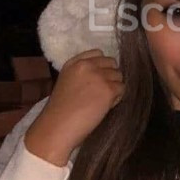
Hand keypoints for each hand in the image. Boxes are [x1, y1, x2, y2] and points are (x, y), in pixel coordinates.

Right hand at [24, 49, 124, 166]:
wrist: (58, 126)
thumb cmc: (60, 110)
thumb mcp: (66, 82)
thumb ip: (82, 74)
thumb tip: (103, 73)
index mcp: (74, 63)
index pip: (98, 53)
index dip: (102, 65)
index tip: (99, 77)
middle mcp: (87, 65)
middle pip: (112, 63)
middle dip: (110, 75)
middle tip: (102, 91)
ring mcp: (99, 76)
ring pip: (119, 76)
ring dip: (114, 87)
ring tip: (102, 101)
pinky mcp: (108, 89)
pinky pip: (122, 89)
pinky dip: (117, 98)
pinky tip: (105, 107)